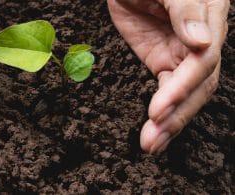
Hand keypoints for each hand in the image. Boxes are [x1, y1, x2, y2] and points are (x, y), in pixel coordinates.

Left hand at [108, 0, 228, 153]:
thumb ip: (186, 9)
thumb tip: (202, 42)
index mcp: (209, 18)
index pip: (202, 61)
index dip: (182, 87)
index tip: (158, 109)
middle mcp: (201, 42)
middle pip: (197, 85)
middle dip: (176, 115)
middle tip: (152, 139)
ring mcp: (182, 54)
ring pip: (184, 94)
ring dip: (168, 122)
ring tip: (150, 144)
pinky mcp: (164, 60)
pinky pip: (167, 90)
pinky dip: (161, 112)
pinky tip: (154, 132)